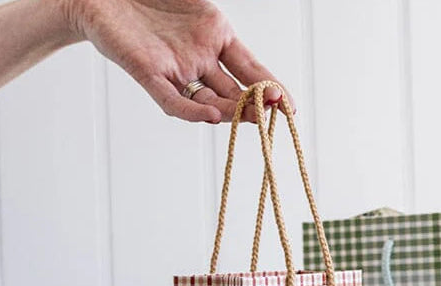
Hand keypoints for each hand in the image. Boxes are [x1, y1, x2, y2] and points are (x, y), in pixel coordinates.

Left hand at [57, 0, 292, 123]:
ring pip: (210, 100)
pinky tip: (211, 115)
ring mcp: (177, 69)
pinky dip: (192, 111)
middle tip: (277, 112)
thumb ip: (216, 10)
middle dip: (256, 104)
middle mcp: (199, 57)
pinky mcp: (149, 75)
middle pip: (234, 90)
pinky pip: (174, 100)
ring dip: (231, 113)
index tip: (291, 106)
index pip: (251, 68)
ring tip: (252, 118)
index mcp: (215, 34)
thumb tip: (236, 21)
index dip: (272, 87)